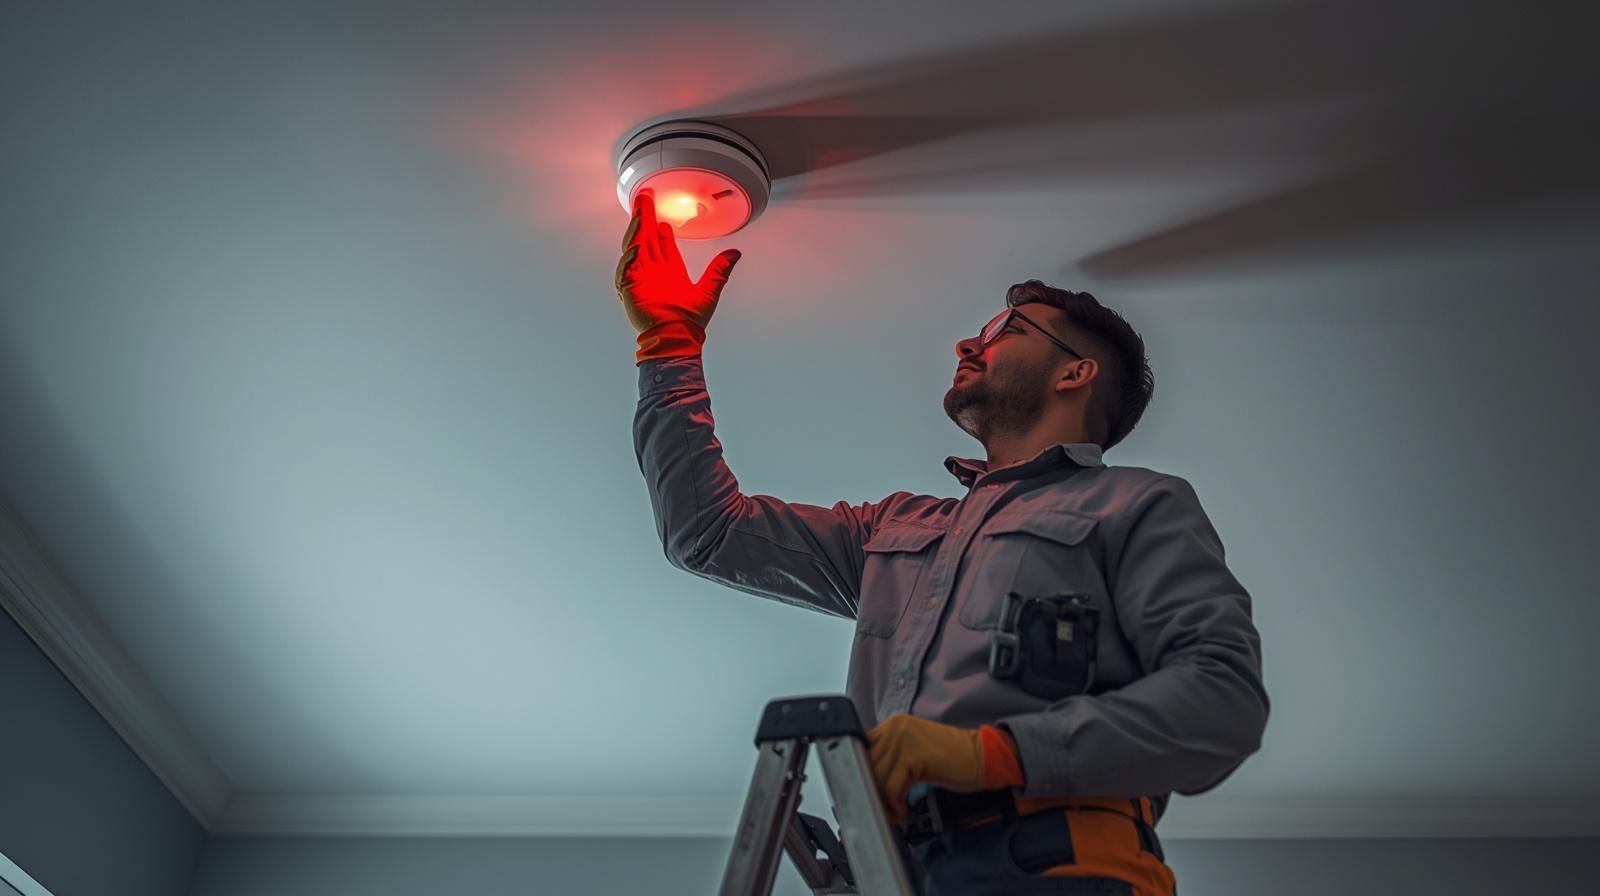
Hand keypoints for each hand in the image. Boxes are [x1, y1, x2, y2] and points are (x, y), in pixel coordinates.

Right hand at [614, 191, 741, 334]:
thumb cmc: (689, 321)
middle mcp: (653, 272)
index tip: (660, 216)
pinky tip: (636, 246)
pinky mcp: (630, 288)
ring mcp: (640, 279)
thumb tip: (734, 254)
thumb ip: (720, 270)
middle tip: (644, 198)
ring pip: (634, 247)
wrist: (676, 337)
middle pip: (645, 238)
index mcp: (669, 272)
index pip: (661, 244)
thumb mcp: (709, 290)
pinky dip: (629, 257)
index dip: (659, 229)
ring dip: (635, 228)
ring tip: (639, 212)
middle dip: (643, 217)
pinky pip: (625, 269)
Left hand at [866, 714, 988, 826]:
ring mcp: (903, 740)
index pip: (863, 749)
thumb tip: (868, 781)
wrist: (983, 757)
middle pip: (866, 764)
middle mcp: (895, 727)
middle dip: (872, 791)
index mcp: (893, 724)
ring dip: (884, 802)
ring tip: (895, 814)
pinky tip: (904, 812)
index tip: (868, 795)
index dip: (863, 775)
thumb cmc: (952, 759)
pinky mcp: (913, 757)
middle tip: (882, 810)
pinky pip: (893, 787)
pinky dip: (896, 805)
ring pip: (877, 777)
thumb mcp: (915, 751)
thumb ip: (892, 758)